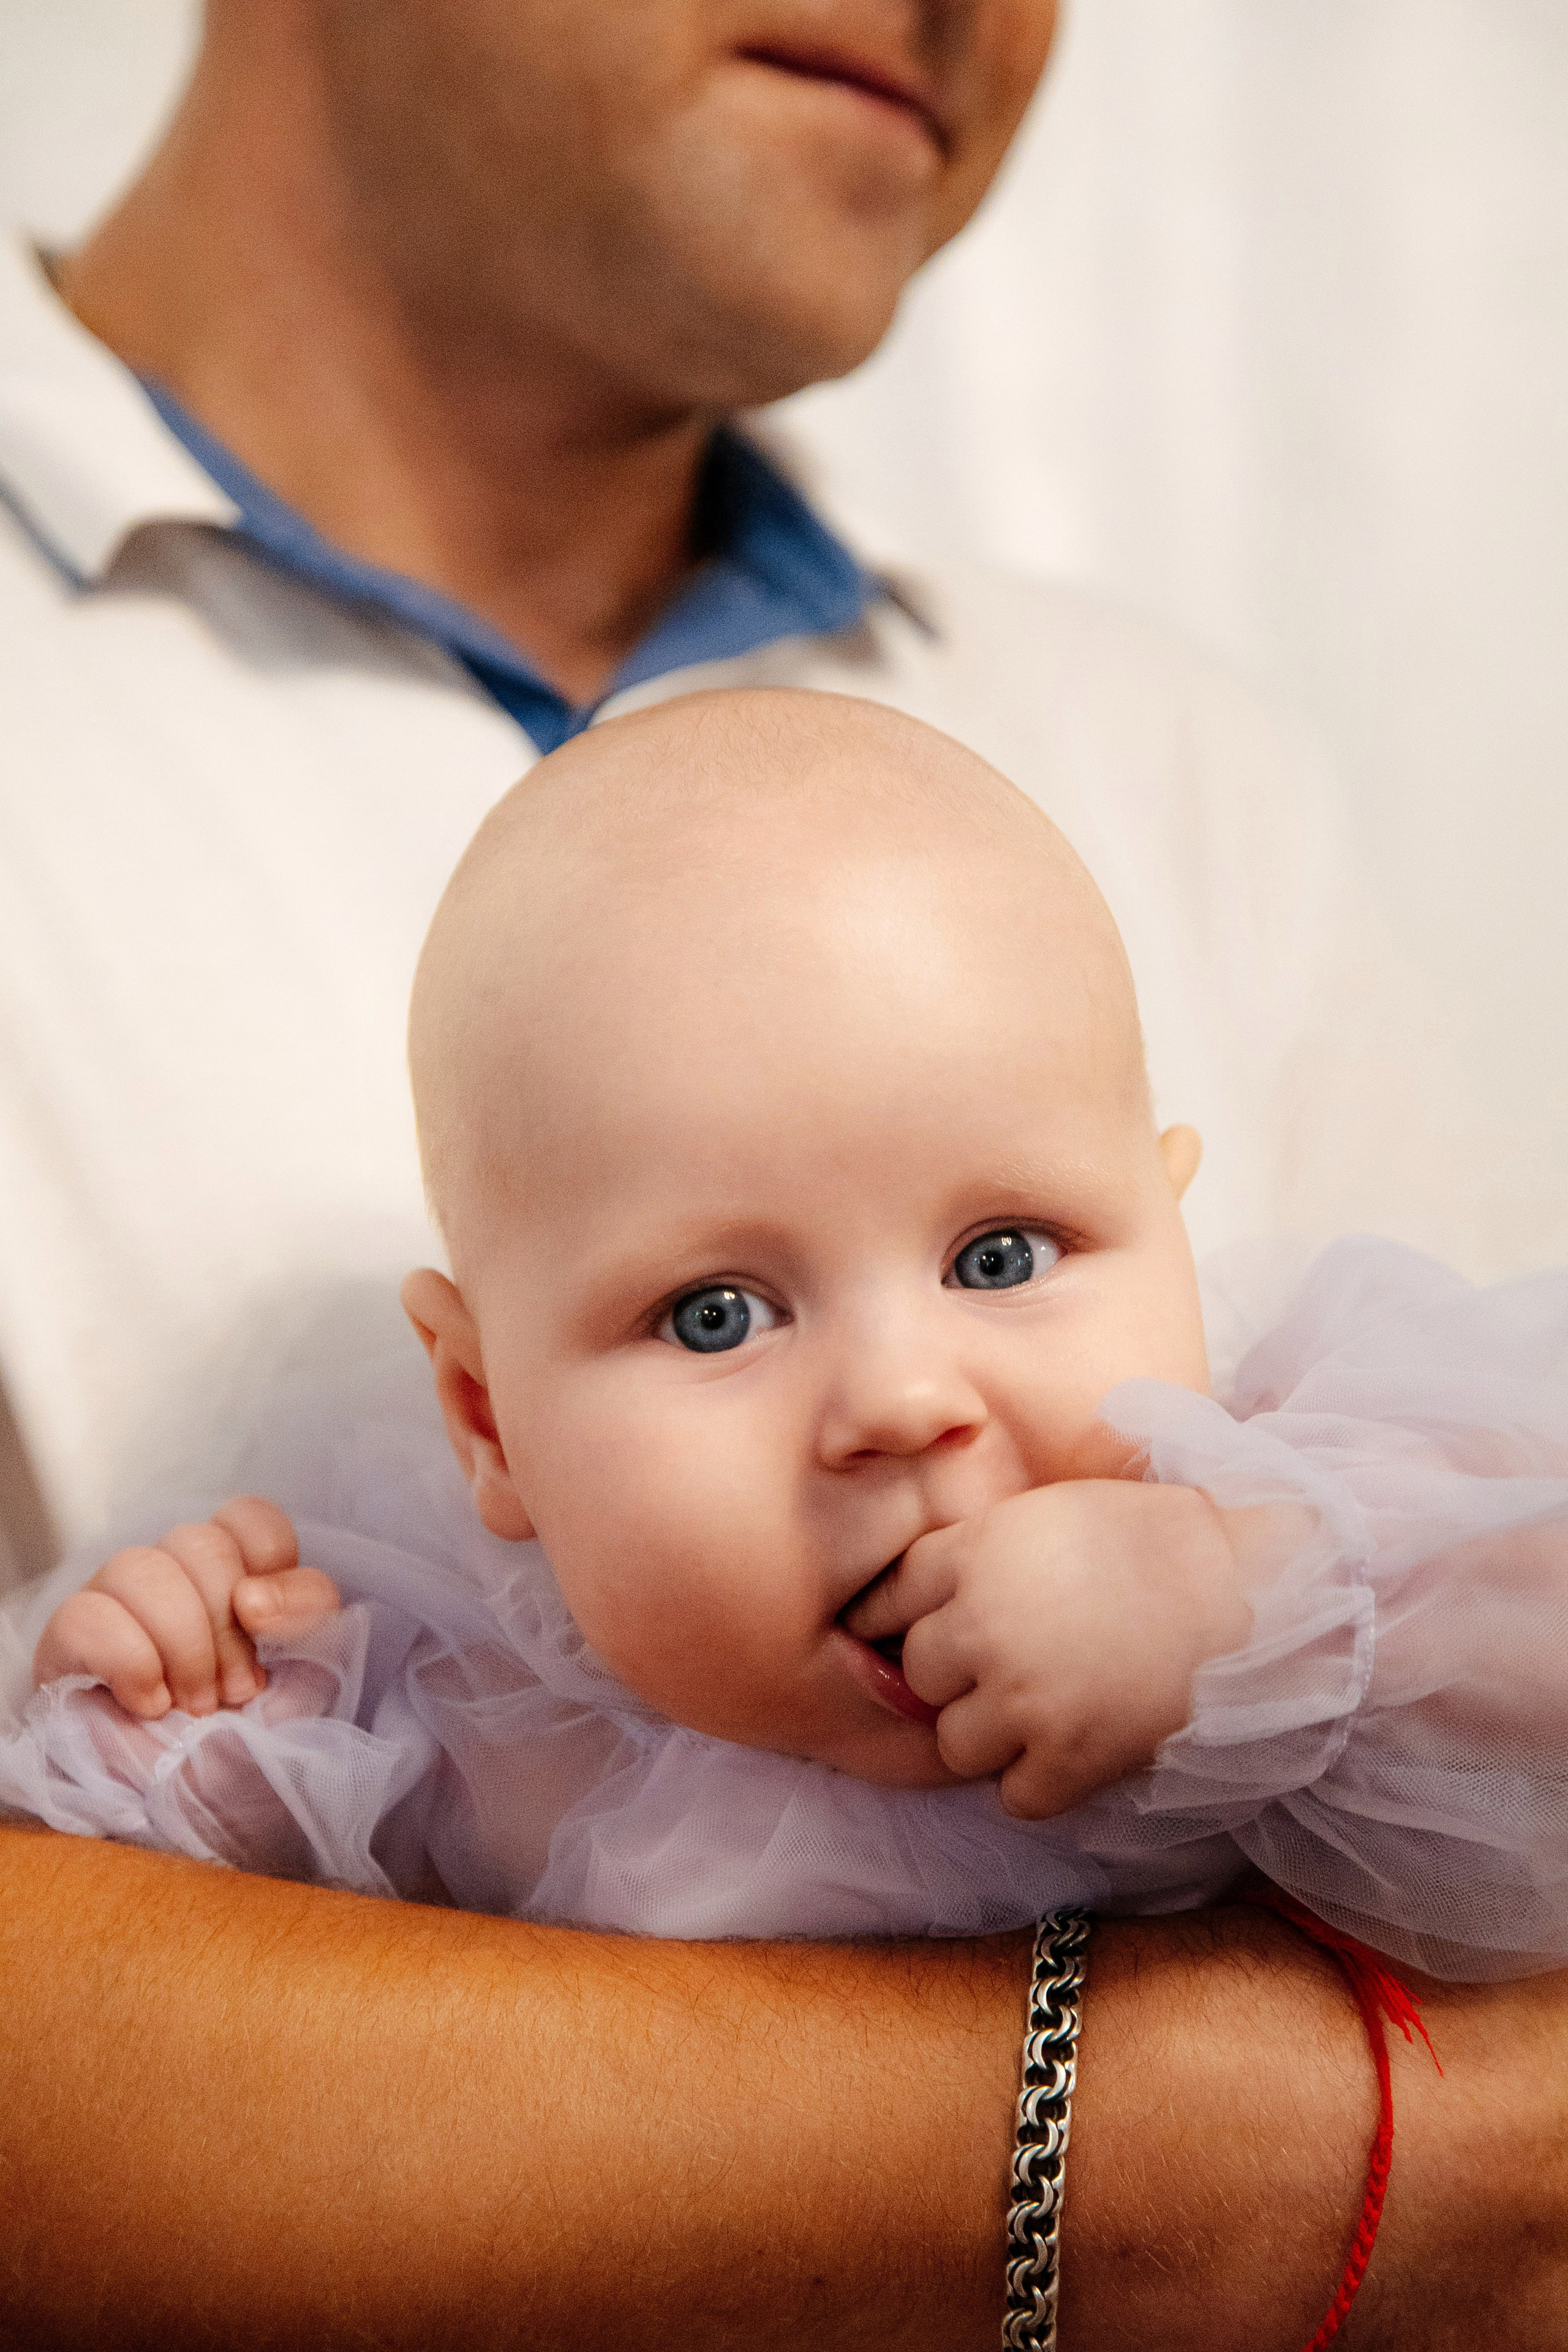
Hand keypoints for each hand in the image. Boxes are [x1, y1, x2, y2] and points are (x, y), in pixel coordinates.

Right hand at [32, 1496, 339, 1719]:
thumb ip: (308, 1611)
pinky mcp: (67, 1641)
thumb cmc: (252, 1741)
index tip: (265, 1627)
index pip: (247, 1518)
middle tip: (233, 1692)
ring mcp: (116, 1602)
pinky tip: (149, 1704)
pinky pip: (86, 1613)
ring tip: (193, 1706)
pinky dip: (130, 1663)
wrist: (197, 1810)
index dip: (268, 1563)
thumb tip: (249, 1596)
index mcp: (234, 1574)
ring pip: (141, 1567)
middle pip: (199, 1542)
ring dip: (182, 1647)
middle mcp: (173, 1576)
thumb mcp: (312, 1674)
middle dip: (225, 1629)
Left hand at [844, 1481, 1251, 1818]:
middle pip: (918, 1673)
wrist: (1251, 1586)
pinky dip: (1042, 1783)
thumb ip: (978, 1554)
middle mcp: (983, 1625)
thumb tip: (919, 1604)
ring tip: (1049, 1708)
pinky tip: (1078, 1746)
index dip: (908, 1618)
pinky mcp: (1068, 1759)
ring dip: (993, 1736)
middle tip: (1015, 1665)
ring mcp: (1023, 1697)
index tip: (931, 1632)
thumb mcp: (1047, 1514)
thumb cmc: (1155, 1539)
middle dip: (958, 1676)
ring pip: (954, 1744)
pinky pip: (1014, 1797)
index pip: (889, 1599)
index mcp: (976, 1552)